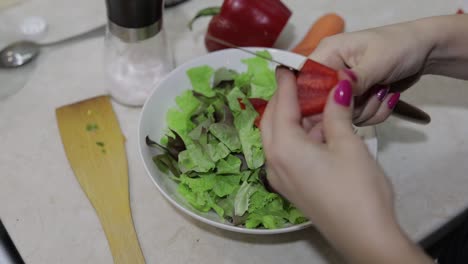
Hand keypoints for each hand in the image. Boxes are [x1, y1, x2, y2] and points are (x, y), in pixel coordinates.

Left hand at [261, 67, 430, 262]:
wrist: (364, 235)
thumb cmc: (357, 188)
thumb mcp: (348, 144)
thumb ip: (336, 112)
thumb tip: (337, 86)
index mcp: (284, 147)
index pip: (281, 106)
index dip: (286, 84)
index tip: (287, 66)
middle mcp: (273, 162)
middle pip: (271, 121)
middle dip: (283, 99)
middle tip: (298, 82)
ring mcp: (280, 177)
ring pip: (277, 137)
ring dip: (290, 119)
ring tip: (310, 102)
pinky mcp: (290, 187)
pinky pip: (285, 153)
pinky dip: (295, 137)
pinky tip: (315, 129)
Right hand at [308, 20, 434, 125]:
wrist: (425, 51)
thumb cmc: (400, 46)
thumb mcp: (378, 61)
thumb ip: (357, 79)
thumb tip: (339, 89)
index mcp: (328, 54)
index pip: (307, 81)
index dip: (316, 99)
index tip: (337, 108)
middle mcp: (331, 72)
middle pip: (324, 104)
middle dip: (353, 106)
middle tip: (375, 92)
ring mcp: (343, 88)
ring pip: (343, 115)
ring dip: (368, 109)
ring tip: (384, 90)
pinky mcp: (356, 100)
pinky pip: (357, 118)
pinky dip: (376, 113)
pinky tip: (387, 97)